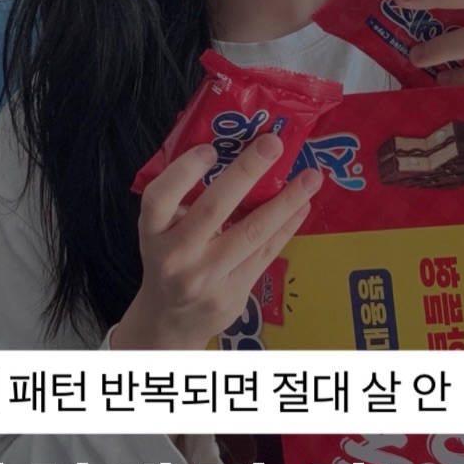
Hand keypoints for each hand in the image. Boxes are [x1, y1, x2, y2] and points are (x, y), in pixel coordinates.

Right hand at [112, 133, 320, 348]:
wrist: (171, 320)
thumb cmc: (171, 260)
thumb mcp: (162, 231)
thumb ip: (185, 201)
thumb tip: (234, 153)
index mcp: (153, 232)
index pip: (160, 197)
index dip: (184, 171)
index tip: (211, 148)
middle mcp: (176, 256)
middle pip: (213, 209)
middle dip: (247, 172)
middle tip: (274, 143)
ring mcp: (205, 278)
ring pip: (251, 233)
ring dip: (285, 202)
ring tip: (310, 178)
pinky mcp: (233, 293)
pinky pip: (266, 253)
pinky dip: (287, 227)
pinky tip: (303, 206)